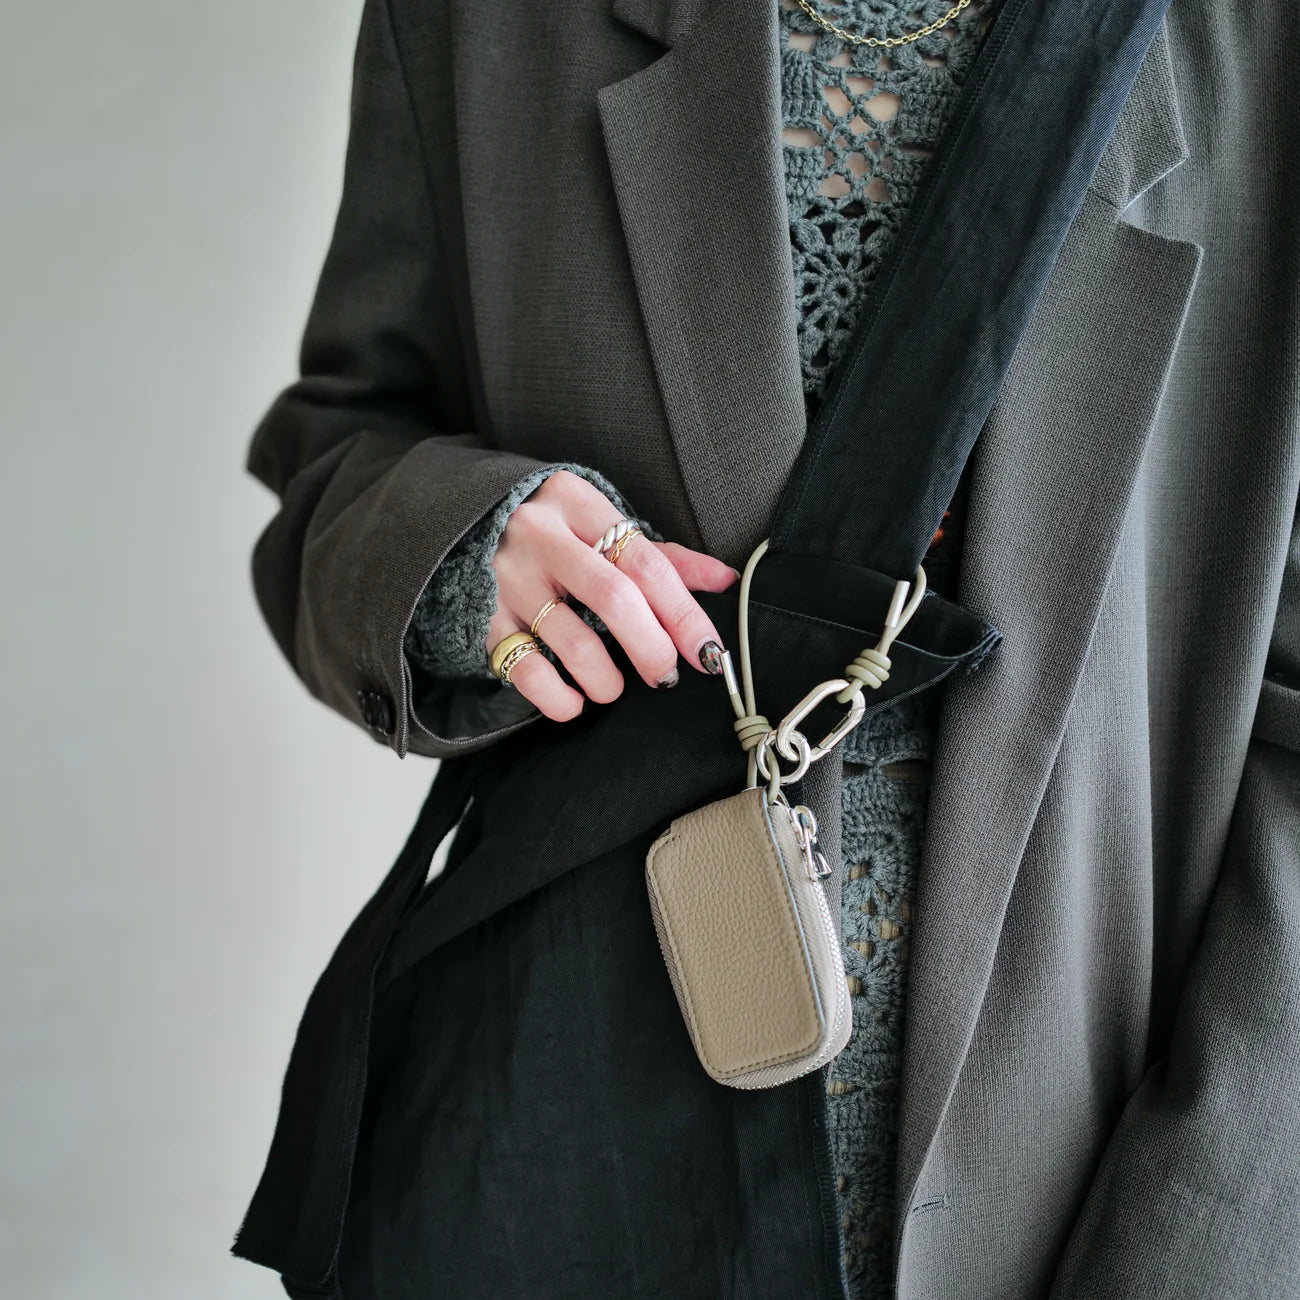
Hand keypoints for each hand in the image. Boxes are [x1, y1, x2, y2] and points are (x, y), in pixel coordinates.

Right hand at [487, 470, 738, 720]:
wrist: (460, 526)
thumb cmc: (554, 534)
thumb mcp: (601, 528)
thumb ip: (662, 556)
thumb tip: (726, 579)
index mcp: (578, 504)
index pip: (646, 562)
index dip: (684, 612)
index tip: (708, 652)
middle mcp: (541, 534)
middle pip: (614, 597)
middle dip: (650, 647)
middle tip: (665, 675)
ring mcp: (508, 576)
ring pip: (573, 639)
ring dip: (606, 679)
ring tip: (613, 689)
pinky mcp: (483, 616)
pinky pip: (527, 669)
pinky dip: (559, 698)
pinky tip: (574, 701)